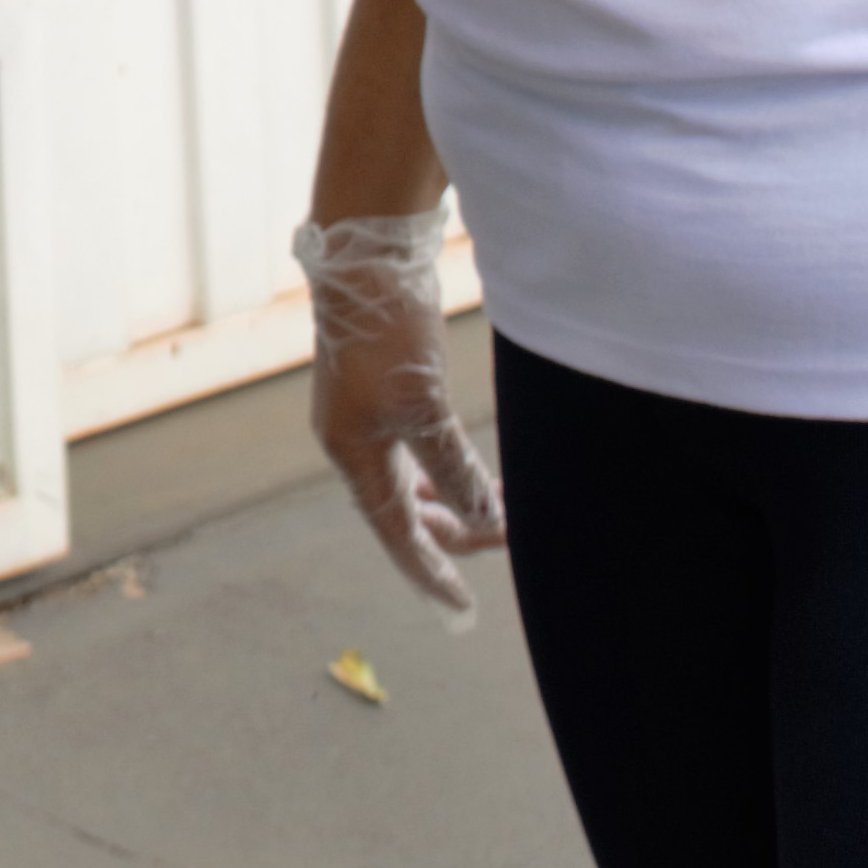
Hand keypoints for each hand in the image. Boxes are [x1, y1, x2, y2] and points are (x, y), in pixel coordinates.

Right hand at [296, 210, 501, 625]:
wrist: (366, 258)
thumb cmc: (388, 333)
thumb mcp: (426, 407)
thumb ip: (453, 468)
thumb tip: (486, 519)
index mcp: (354, 455)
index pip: (397, 534)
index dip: (431, 574)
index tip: (462, 609)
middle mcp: (353, 444)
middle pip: (406, 513)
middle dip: (458, 531)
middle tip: (513, 535)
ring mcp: (363, 418)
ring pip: (412, 483)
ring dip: (455, 501)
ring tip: (499, 510)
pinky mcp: (379, 393)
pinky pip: (414, 453)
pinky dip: (445, 471)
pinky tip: (468, 469)